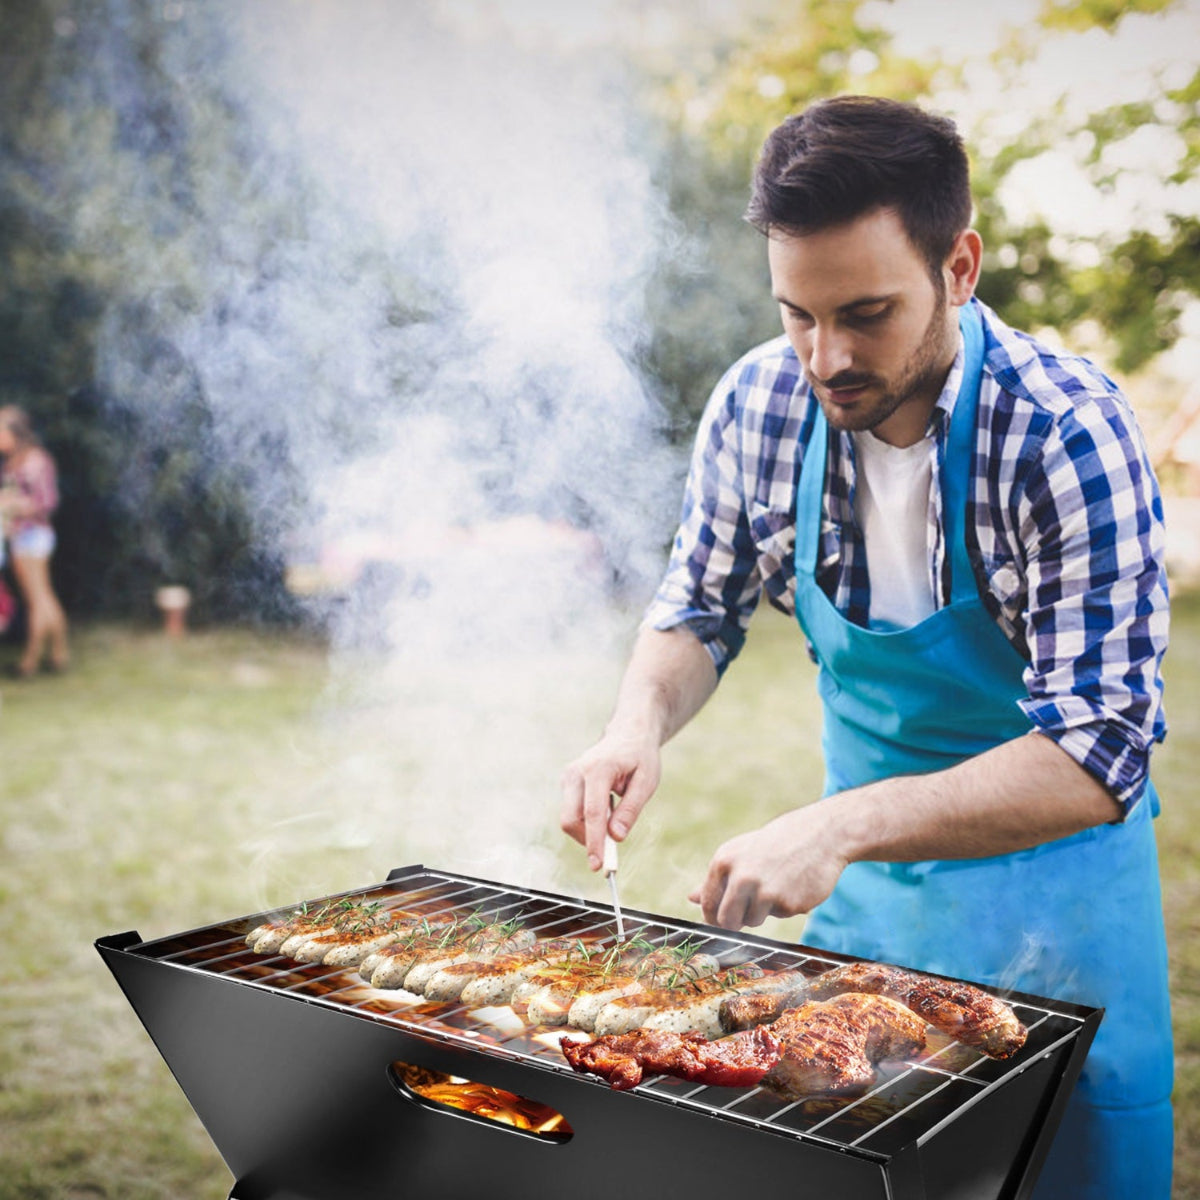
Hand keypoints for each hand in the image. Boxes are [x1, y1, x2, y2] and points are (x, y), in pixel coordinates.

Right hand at [560, 728, 660, 870]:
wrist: (627, 734)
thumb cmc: (640, 757)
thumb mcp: (647, 782)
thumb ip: (630, 809)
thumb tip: (616, 837)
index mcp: (598, 768)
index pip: (592, 813)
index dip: (594, 842)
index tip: (598, 865)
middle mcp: (576, 772)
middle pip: (570, 819)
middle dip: (587, 840)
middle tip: (610, 853)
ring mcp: (568, 777)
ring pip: (569, 818)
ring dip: (589, 830)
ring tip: (615, 814)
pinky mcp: (567, 783)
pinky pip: (572, 812)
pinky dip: (587, 821)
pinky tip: (606, 807)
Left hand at [689, 803, 848, 929]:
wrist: (820, 835)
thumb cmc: (775, 844)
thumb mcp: (741, 852)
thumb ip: (716, 878)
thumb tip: (691, 897)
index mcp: (724, 862)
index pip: (708, 904)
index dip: (712, 917)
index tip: (720, 920)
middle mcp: (742, 877)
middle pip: (727, 921)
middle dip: (734, 924)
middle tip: (744, 916)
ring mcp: (766, 892)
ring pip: (753, 921)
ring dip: (762, 912)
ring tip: (775, 886)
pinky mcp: (788, 904)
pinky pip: (779, 915)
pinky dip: (784, 906)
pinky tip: (794, 885)